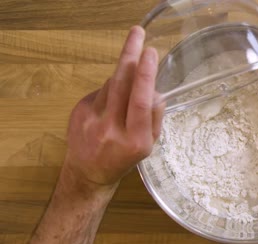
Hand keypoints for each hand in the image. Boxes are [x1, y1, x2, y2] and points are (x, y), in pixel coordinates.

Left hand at [62, 26, 163, 187]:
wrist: (88, 173)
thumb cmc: (124, 159)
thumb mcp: (148, 146)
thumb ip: (153, 118)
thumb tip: (156, 90)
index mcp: (134, 140)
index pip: (139, 102)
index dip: (145, 76)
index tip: (150, 53)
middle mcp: (111, 129)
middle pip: (121, 85)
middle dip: (130, 55)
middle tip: (137, 33)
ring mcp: (91, 120)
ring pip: (111, 84)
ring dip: (123, 73)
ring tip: (132, 65)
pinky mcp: (78, 112)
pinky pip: (100, 91)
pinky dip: (111, 89)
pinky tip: (112, 102)